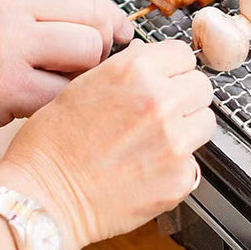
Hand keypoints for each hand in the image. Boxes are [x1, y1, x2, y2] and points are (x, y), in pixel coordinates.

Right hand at [0, 0, 132, 143]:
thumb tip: (96, 15)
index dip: (96, 12)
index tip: (99, 33)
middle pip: (94, 15)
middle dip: (96, 43)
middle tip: (76, 65)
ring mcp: (7, 40)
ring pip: (89, 52)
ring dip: (78, 73)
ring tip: (46, 81)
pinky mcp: (5, 88)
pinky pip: (63, 93)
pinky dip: (55, 102)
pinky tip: (27, 102)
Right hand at [0, 40, 215, 249]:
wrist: (45, 195)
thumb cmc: (51, 145)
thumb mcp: (82, 86)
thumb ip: (127, 71)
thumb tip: (152, 65)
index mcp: (135, 71)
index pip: (182, 54)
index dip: (172, 68)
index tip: (166, 79)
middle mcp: (160, 101)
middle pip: (202, 87)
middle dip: (184, 97)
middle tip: (161, 113)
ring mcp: (175, 141)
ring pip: (205, 123)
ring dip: (187, 129)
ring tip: (154, 142)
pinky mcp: (180, 177)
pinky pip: (193, 162)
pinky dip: (176, 166)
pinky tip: (146, 169)